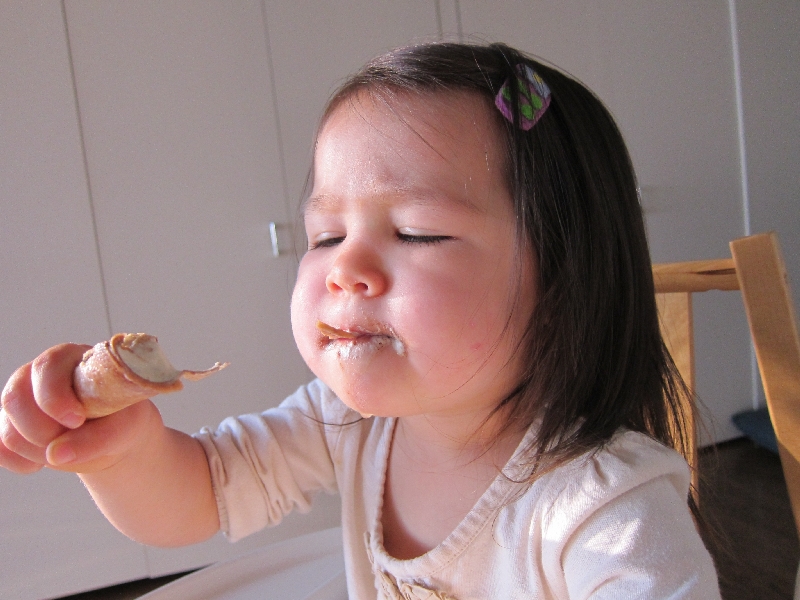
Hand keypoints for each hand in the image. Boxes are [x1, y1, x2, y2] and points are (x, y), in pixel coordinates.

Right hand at [0, 343, 159, 473]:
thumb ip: (98, 437)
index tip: (76, 420)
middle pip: (15, 400)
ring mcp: (18, 401)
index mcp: (69, 359)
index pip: (46, 367)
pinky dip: (24, 463)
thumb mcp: (124, 425)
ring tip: (72, 451)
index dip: (55, 397)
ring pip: (9, 432)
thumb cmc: (121, 419)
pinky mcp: (8, 427)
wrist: (113, 434)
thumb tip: (56, 454)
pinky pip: (1, 451)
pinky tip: (47, 461)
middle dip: (46, 431)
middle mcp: (36, 375)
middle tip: (76, 442)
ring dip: (40, 452)